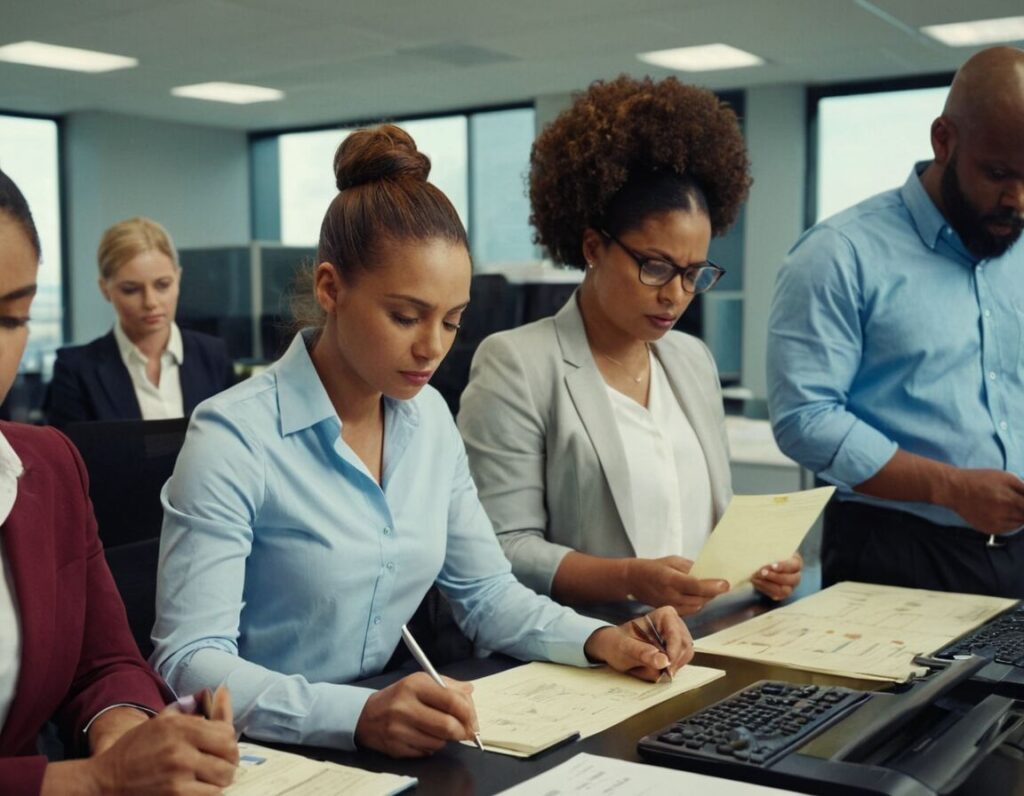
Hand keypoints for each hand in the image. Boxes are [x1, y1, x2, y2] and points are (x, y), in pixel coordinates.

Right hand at [86, 698, 237, 794]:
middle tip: (219, 764)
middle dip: (228, 761)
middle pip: (230, 755)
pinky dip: (208, 792)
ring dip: (219, 779)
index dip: (228, 741)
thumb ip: (197, 711)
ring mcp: (178, 775)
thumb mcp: (163, 722)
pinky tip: (197, 788)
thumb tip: (224, 691)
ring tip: (207, 777)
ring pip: (223, 778)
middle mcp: (180, 749)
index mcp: (179, 726)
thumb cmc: (136, 749)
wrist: (105, 782)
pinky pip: (211, 795)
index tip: (220, 748)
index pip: (227, 732)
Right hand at [355, 672, 479, 757]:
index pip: (451, 700)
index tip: (473, 719)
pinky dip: (432, 747)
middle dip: (462, 731)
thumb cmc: (399, 697)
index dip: (469, 712)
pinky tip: (425, 737)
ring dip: (446, 739)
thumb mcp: (420, 682)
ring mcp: (398, 730)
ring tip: (440, 730)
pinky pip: (426, 752)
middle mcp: (405, 707)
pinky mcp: (396, 748)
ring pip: (439, 742)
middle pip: (447, 726)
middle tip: (466, 732)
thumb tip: (470, 691)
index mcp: (415, 685)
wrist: (366, 715)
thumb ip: (448, 685)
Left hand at [584, 606, 694, 681]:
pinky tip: (657, 669)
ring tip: (654, 669)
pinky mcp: (676, 649)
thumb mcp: (624, 648)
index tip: (667, 667)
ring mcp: (677, 636)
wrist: (613, 647)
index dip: (674, 652)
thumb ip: (642, 653)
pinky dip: (671, 668)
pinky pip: (681, 661)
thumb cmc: (617, 643)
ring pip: (685, 655)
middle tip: (660, 674)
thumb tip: (663, 661)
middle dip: (673, 661)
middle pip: (685, 645)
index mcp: (664, 615)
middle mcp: (674, 623)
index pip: (676, 634)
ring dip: (672, 666)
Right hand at [625, 556, 728, 615]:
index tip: (726, 584)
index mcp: (670, 579)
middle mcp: (670, 595)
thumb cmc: (654, 567)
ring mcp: (669, 606)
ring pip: (697, 607)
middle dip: (713, 592)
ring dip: (707, 599)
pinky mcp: (670, 612)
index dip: (713, 586)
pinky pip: (690, 611)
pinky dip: (698, 604)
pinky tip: (698, 596)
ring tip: (710, 589)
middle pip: (700, 599)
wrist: (634, 580)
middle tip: (722, 584)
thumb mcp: (673, 561)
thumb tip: (711, 574)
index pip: (696, 586)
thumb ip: (691, 568)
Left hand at [751, 552, 802, 600]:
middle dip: (774, 576)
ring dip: (767, 584)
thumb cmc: (770, 552)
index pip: (794, 566)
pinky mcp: (781, 594)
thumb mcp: (772, 548)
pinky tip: (755, 582)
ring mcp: (790, 587)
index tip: (772, 566)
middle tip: (760, 572)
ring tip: (754, 578)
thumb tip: (762, 546)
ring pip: (783, 590)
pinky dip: (764, 588)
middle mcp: (796, 576)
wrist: (765, 562)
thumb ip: (770, 549)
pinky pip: (775, 595)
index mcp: (796, 562)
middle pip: (790, 580)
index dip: (783, 566)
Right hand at [944, 469, 1023, 533]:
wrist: (955, 490)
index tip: (1022, 501)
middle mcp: (1003, 514)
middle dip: (1023, 508)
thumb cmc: (980, 480)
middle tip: (1012, 500)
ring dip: (1020, 515)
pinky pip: (1009, 529)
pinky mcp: (990, 529)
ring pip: (1020, 524)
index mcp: (1009, 499)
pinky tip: (1002, 511)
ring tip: (1007, 504)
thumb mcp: (1005, 477)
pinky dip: (1010, 521)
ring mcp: (996, 524)